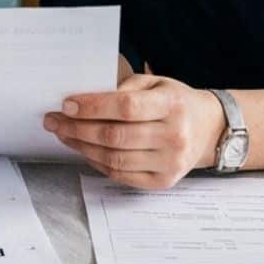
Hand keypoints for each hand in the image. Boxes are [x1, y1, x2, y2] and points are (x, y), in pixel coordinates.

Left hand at [44, 73, 224, 188]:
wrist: (208, 130)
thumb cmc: (175, 102)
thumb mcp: (156, 83)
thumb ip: (125, 87)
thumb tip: (83, 100)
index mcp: (173, 105)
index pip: (126, 107)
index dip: (93, 107)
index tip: (67, 104)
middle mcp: (174, 136)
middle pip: (115, 136)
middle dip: (77, 128)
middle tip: (54, 120)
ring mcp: (170, 163)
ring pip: (114, 159)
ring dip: (81, 147)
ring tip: (63, 134)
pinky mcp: (162, 181)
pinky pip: (120, 175)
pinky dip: (96, 162)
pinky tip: (83, 149)